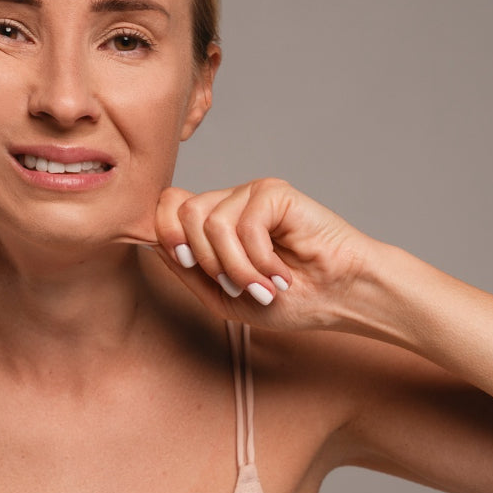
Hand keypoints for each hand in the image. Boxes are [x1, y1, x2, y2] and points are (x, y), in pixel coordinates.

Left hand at [152, 178, 374, 329]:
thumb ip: (187, 269)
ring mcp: (251, 196)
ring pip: (210, 222)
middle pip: (182, 212)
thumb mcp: (222, 295)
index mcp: (212, 225)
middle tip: (235, 286)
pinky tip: (281, 273)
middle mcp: (228, 204)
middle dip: (204, 260)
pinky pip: (244, 224)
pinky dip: (258, 259)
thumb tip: (152, 241)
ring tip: (262, 285)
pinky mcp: (274, 193)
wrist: (340, 299)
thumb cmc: (288, 300)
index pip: (166, 206)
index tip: (189, 266)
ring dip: (235, 267)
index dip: (165, 233)